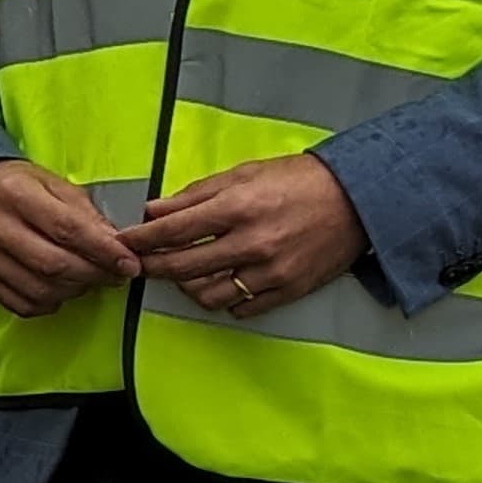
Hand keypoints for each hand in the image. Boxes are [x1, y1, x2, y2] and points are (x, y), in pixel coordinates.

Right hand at [0, 159, 140, 317]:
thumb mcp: (55, 184)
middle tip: (117, 274)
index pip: (66, 229)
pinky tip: (63, 287)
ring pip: (41, 289)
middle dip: (95, 274)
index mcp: (15, 194)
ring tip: (90, 278)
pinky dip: (52, 302)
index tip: (129, 262)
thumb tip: (116, 245)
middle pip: (53, 265)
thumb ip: (86, 214)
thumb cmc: (19, 185)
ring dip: (76, 289)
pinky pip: (24, 304)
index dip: (103, 250)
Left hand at [125, 153, 366, 315]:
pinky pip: (242, 308)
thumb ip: (195, 195)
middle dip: (154, 267)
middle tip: (141, 265)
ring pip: (208, 295)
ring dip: (187, 287)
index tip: (124, 242)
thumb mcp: (244, 174)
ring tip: (183, 275)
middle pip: (183, 268)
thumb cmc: (297, 180)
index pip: (173, 231)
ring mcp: (271, 272)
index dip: (141, 239)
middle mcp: (251, 243)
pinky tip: (219, 284)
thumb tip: (154, 210)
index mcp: (238, 208)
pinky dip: (224, 299)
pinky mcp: (288, 290)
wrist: (357, 199)